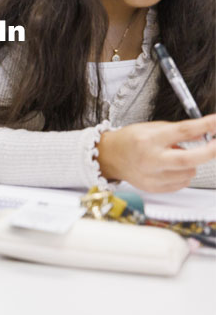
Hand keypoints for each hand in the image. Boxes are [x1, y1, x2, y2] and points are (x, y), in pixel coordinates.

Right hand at [97, 114, 215, 191]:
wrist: (109, 157)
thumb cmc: (129, 140)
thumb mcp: (151, 128)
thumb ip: (178, 131)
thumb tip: (205, 132)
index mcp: (148, 139)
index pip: (183, 131)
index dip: (205, 126)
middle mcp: (149, 159)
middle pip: (189, 159)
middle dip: (209, 152)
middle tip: (215, 145)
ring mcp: (152, 176)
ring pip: (189, 172)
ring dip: (191, 164)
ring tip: (174, 157)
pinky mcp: (154, 188)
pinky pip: (183, 183)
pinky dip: (182, 174)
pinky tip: (170, 168)